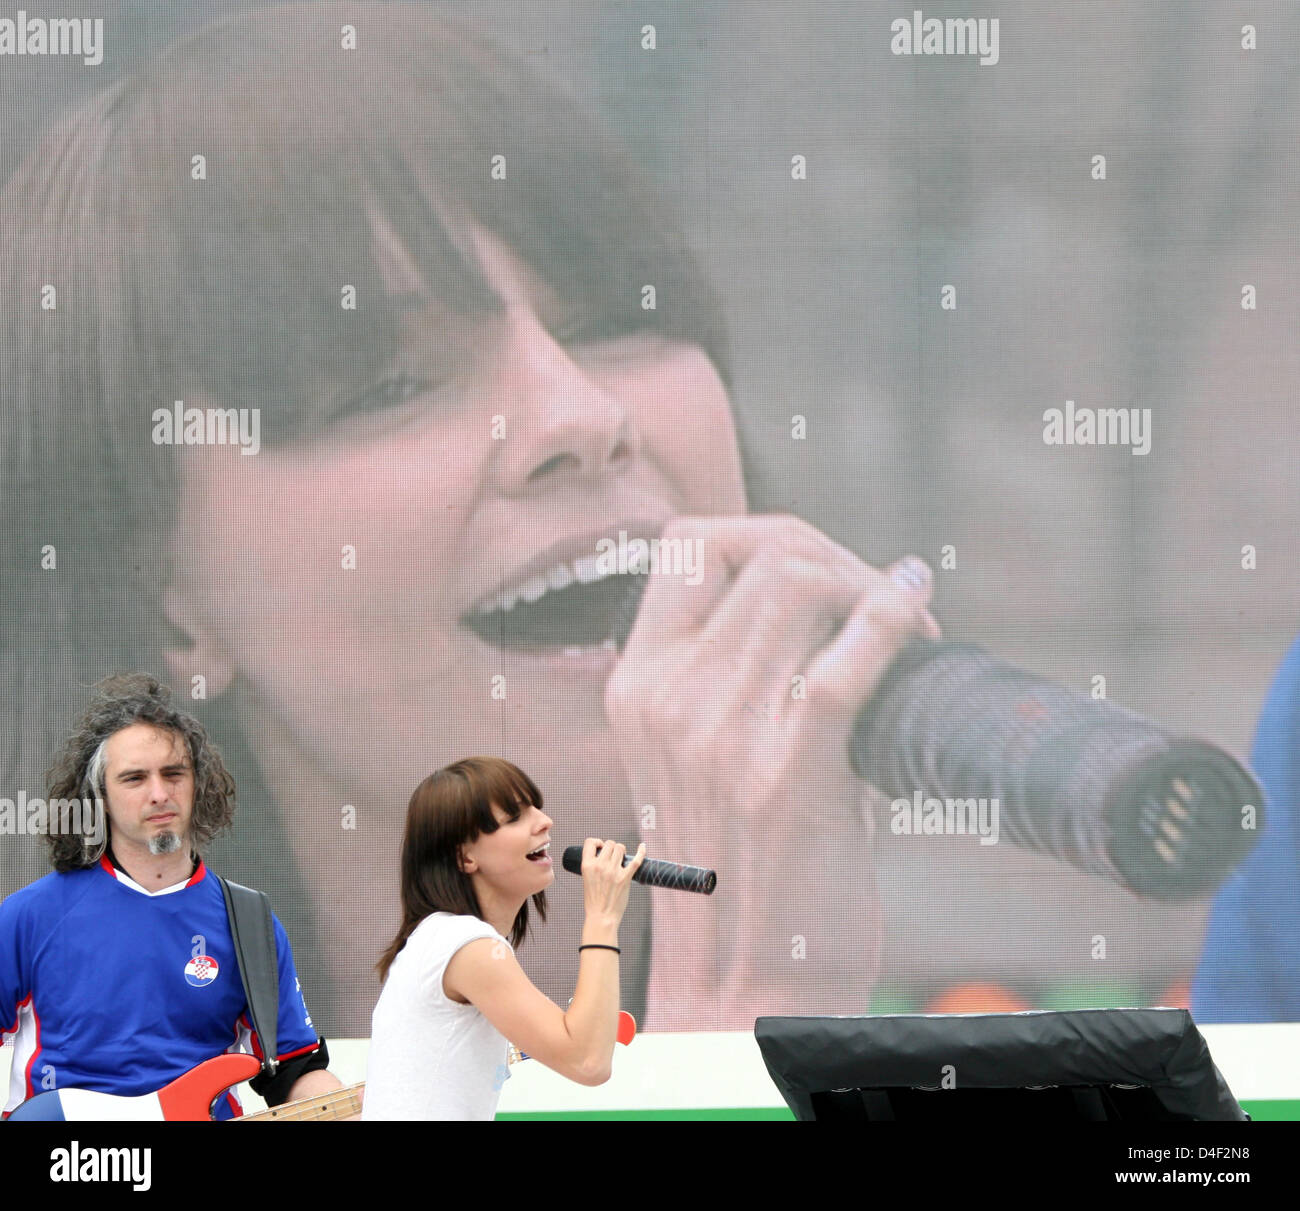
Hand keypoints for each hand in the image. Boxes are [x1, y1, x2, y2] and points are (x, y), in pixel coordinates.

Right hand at [579, 836, 646, 926]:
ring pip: (620, 848)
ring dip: (621, 851)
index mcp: (587, 866)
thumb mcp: (587, 879)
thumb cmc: (594, 900)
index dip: (597, 842)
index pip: (590, 842)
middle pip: (609, 844)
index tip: (600, 847)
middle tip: (613, 857)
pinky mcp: (625, 878)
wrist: (601, 917)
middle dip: (612, 848)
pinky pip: (636, 860)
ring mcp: (613, 871)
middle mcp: (600, 866)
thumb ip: (593, 866)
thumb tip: (604, 855)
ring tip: (621, 858)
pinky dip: (641, 852)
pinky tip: (643, 846)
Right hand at [603, 515, 939, 1028]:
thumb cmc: (739, 866)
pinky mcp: (788, 771)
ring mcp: (720, 731)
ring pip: (803, 582)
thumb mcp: (697, 754)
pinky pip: (850, 656)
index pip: (688, 544)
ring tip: (906, 625)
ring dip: (869, 587)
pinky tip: (919, 604)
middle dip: (838, 556)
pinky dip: (894, 614)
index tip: (815, 569)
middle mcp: (666, 696)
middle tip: (880, 598)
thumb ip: (731, 671)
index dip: (762, 534)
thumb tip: (826, 592)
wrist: (745, 982)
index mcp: (635, 686)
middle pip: (764, 552)